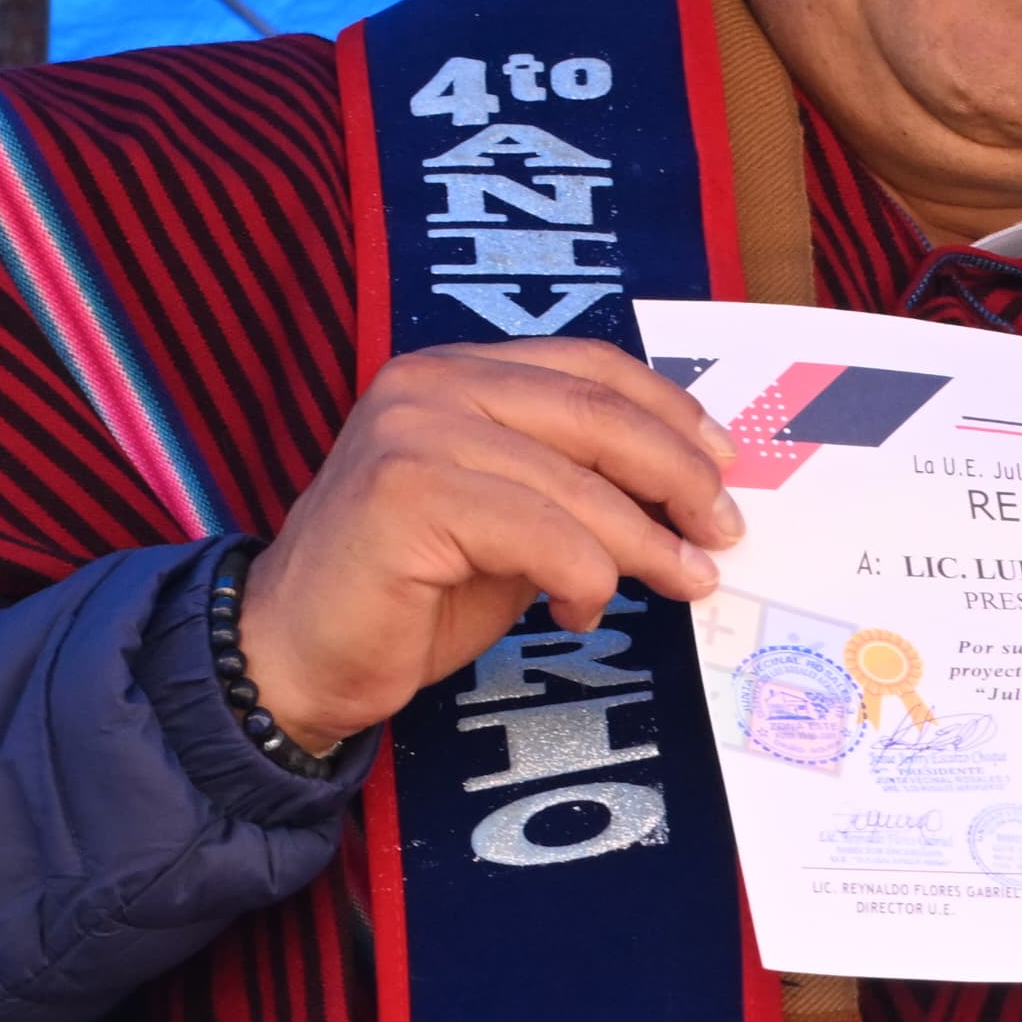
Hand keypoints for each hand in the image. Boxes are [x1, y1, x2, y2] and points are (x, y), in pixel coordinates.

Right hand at [240, 337, 740, 752]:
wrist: (295, 654)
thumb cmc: (411, 591)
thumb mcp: (513, 519)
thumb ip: (579, 485)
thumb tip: (690, 489)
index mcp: (456, 370)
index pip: (591, 367)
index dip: (672, 412)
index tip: (726, 464)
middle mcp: (430, 383)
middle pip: (597, 413)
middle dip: (679, 475)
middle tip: (726, 531)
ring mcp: (413, 432)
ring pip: (578, 484)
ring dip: (650, 542)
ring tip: (686, 583)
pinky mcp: (405, 495)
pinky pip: (543, 535)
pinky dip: (586, 579)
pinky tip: (580, 612)